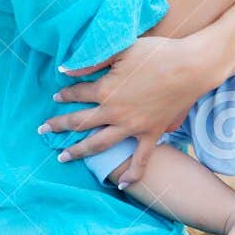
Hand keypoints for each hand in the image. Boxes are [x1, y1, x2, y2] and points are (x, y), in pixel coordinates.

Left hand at [38, 35, 218, 183]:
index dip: (64, 94)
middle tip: (42, 131)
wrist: (192, 67)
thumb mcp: (120, 50)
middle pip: (79, 123)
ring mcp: (133, 127)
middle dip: (58, 126)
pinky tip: (121, 184)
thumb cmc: (157, 53)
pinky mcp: (152, 134)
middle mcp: (114, 113)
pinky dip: (132, 173)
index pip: (76, 94)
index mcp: (105, 90)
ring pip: (99, 144)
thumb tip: (65, 69)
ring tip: (63, 158)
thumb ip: (92, 61)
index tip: (55, 96)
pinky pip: (140, 159)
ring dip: (79, 152)